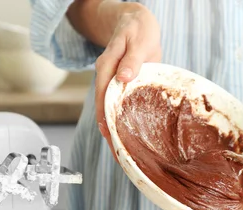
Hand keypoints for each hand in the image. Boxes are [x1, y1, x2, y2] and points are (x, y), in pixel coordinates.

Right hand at [94, 2, 160, 156]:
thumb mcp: (138, 41)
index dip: (105, 115)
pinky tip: (127, 136)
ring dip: (114, 130)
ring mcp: (111, 82)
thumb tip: (123, 77)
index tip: (108, 134)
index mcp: (108, 66)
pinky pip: (117, 105)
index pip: (103, 95)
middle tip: (117, 153)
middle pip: (103, 107)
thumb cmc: (139, 30)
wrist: (136, 22)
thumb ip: (132, 59)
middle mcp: (106, 75)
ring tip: (120, 153)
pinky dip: (121, 121)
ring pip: (109, 109)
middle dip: (108, 130)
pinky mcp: (119, 86)